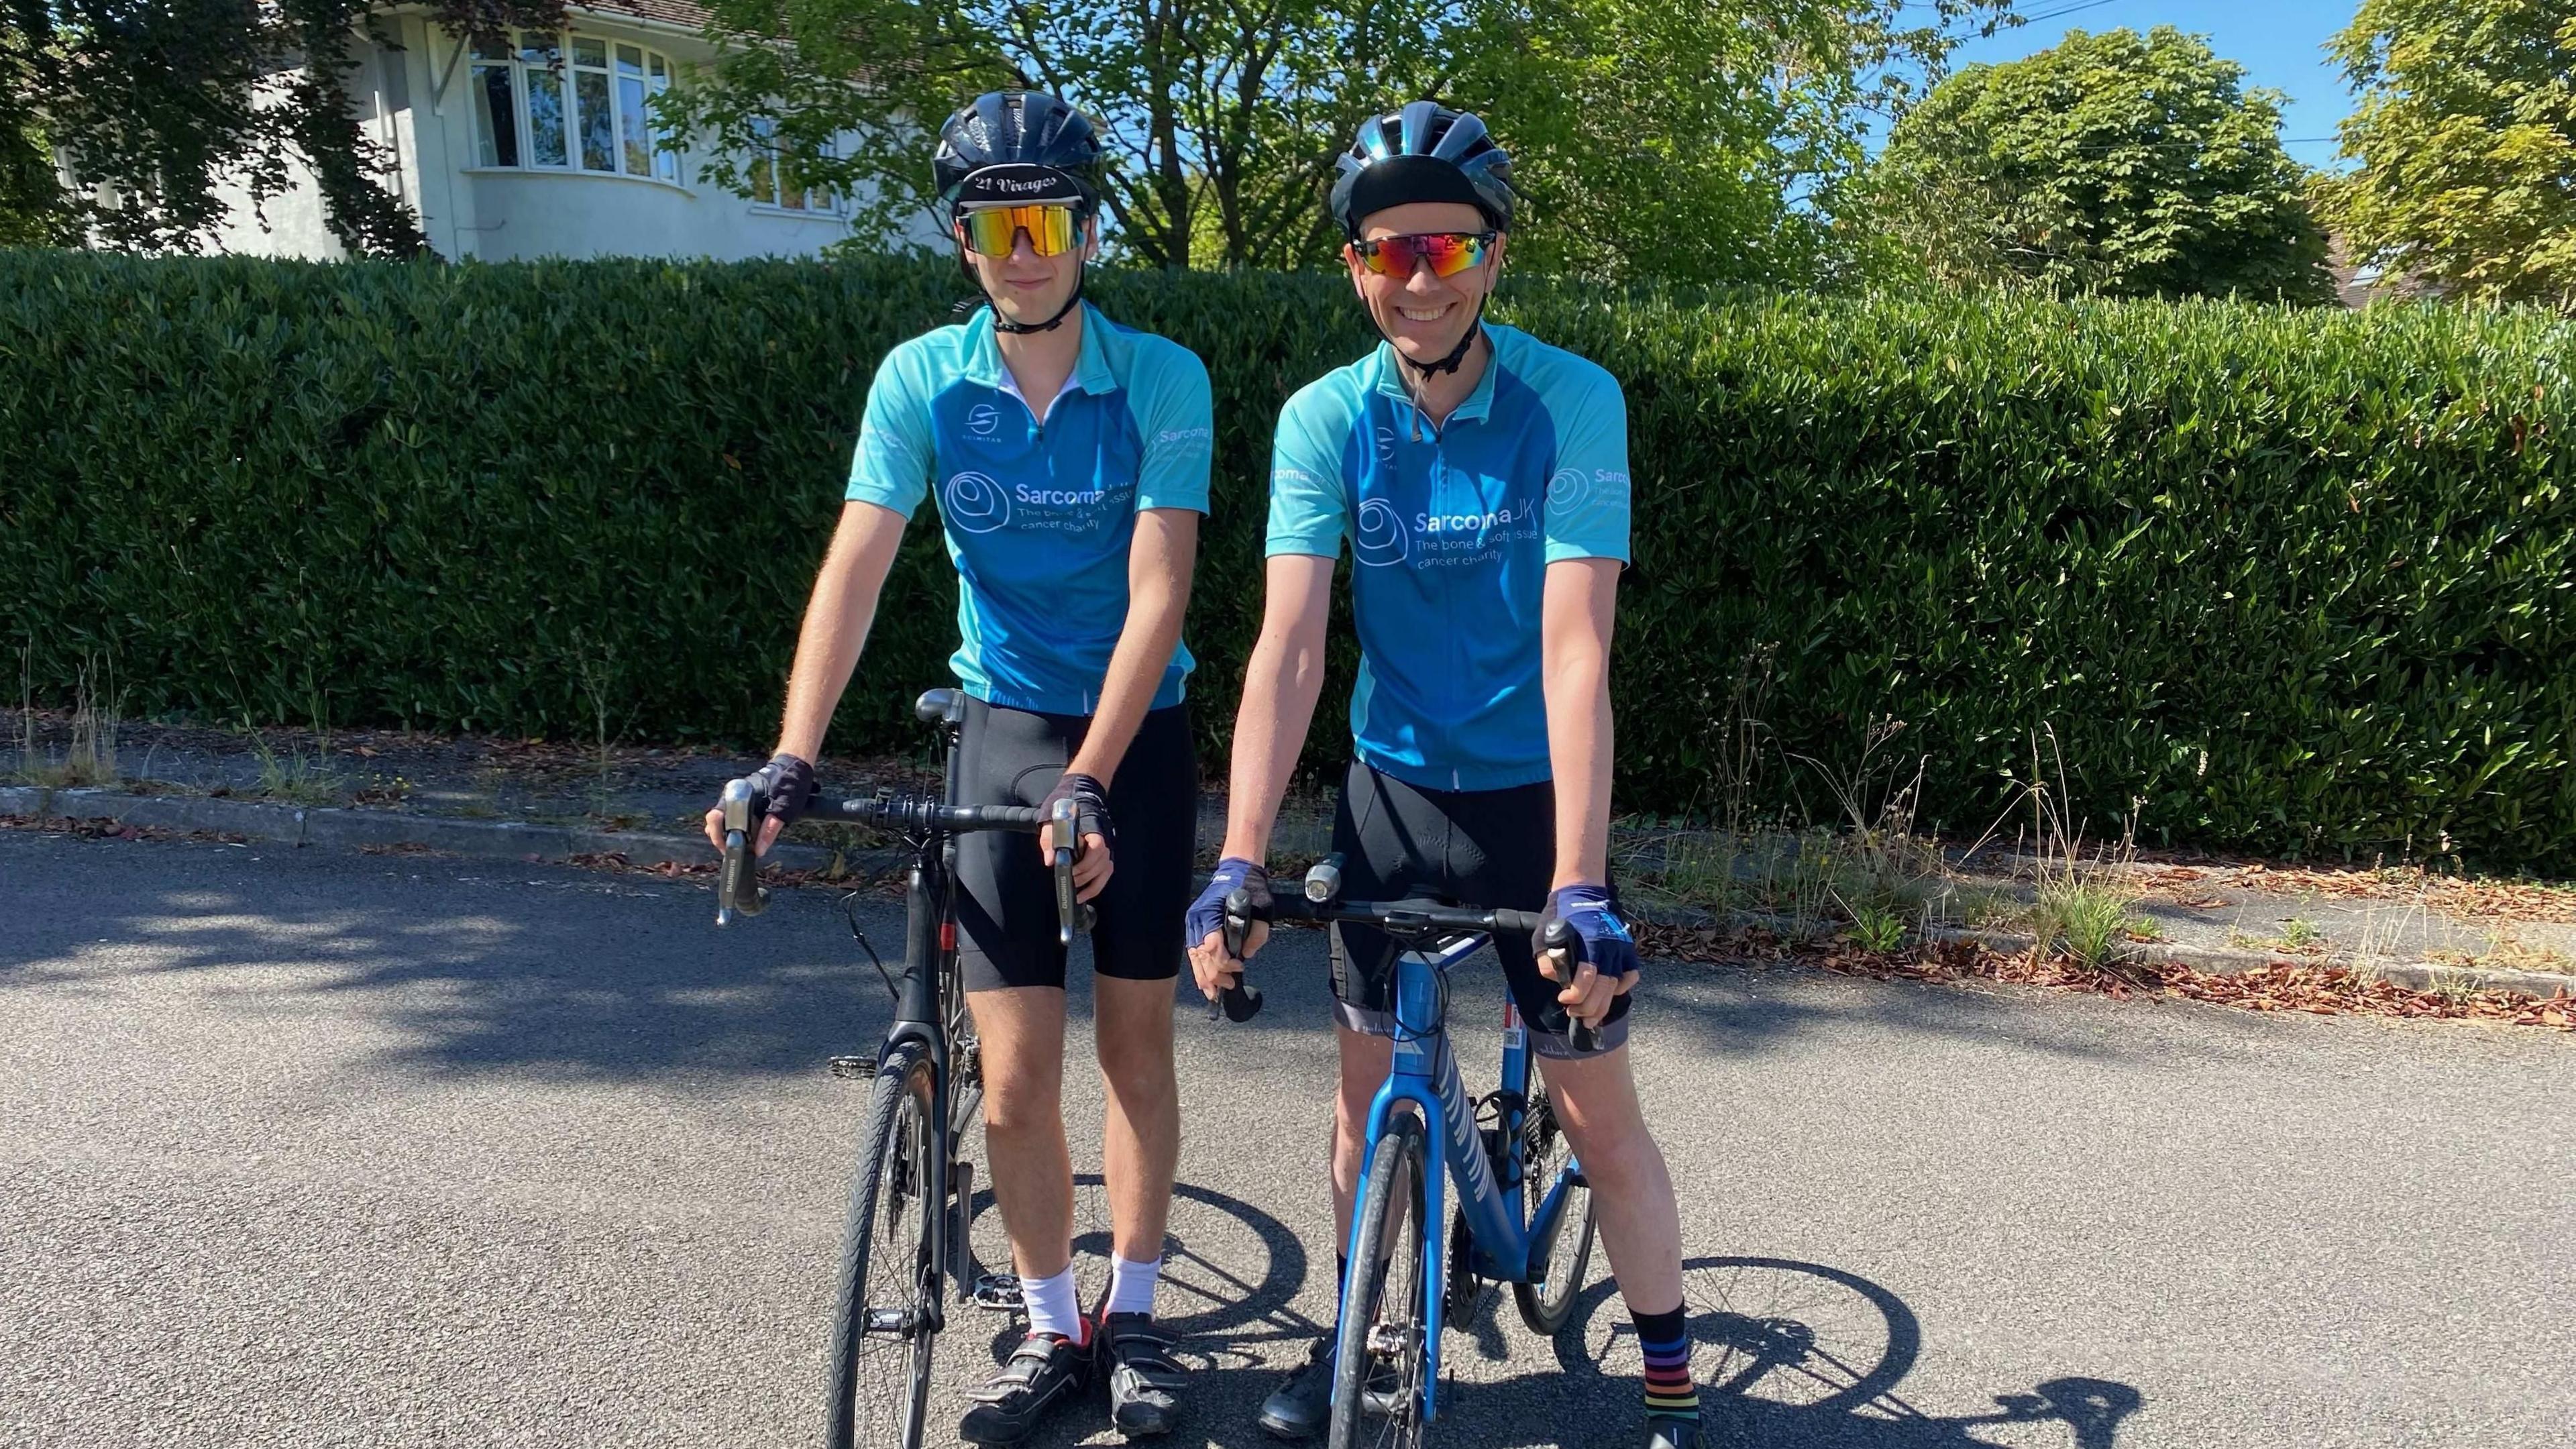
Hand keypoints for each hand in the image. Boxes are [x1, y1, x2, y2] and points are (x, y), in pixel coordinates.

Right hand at [701, 753, 815, 857]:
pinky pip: (730, 817)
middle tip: (731, 850)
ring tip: (738, 846)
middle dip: (720, 838)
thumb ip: (770, 830)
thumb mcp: (783, 810)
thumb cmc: (789, 786)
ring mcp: (735, 797)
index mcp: (738, 793)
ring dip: (725, 834)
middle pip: (714, 820)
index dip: (718, 835)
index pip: (716, 816)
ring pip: (721, 820)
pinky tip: (743, 838)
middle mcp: (732, 794)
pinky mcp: (740, 801)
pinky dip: (733, 829)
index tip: (727, 848)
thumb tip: (759, 850)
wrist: (794, 769)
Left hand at [1038, 771, 1114, 902]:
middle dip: (1085, 875)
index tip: (1071, 870)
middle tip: (1070, 880)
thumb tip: (1050, 861)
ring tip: (1077, 893)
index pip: (1097, 847)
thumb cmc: (1064, 808)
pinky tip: (1085, 892)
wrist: (1077, 795)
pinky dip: (1096, 885)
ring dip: (1092, 884)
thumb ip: (1049, 840)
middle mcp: (1103, 838)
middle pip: (1101, 863)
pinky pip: (1105, 873)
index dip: (1085, 863)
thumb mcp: (1051, 820)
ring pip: (1106, 870)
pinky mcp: (1103, 854)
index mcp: (1092, 828)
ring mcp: (1105, 846)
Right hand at [1185, 857, 1267, 1002]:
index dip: (1223, 961)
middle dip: (1214, 974)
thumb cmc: (1249, 888)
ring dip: (1204, 976)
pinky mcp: (1196, 928)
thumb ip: (1257, 933)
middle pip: (1201, 954)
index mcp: (1210, 911)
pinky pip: (1194, 952)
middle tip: (1228, 985)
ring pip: (1194, 956)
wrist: (1237, 873)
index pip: (1211, 944)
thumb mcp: (1262, 907)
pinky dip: (1200, 968)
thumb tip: (1247, 953)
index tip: (1239, 967)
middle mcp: (1197, 918)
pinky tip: (1205, 983)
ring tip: (1212, 994)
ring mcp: (1194, 923)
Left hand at [1534, 884, 1639, 1031]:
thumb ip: (1546, 959)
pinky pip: (1630, 975)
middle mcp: (1609, 948)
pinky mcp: (1627, 950)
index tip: (1564, 1000)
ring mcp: (1620, 949)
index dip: (1576, 995)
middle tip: (1574, 1014)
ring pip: (1615, 986)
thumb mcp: (1543, 935)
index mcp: (1589, 942)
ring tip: (1589, 1019)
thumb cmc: (1561, 917)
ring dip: (1602, 1006)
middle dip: (1587, 1007)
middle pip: (1603, 988)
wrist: (1582, 894)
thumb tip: (1555, 979)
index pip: (1587, 977)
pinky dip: (1622, 988)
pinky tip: (1609, 996)